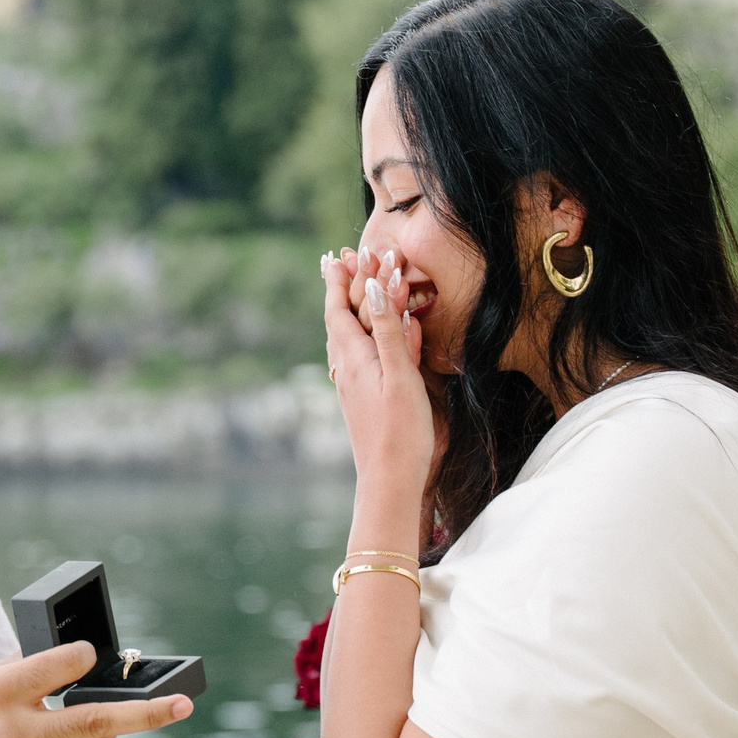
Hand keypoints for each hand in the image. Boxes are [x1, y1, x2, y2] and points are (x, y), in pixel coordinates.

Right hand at [0, 643, 193, 737]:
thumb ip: (26, 671)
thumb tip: (74, 659)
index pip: (57, 668)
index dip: (83, 658)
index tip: (95, 654)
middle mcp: (12, 734)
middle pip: (92, 721)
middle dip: (144, 714)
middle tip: (182, 704)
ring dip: (113, 735)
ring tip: (118, 719)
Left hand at [323, 251, 435, 525]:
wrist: (390, 482)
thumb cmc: (399, 430)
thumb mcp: (399, 374)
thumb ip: (387, 330)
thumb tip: (374, 286)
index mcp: (353, 358)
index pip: (339, 309)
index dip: (339, 281)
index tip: (339, 255)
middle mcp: (348, 368)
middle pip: (342, 319)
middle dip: (346, 288)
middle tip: (348, 261)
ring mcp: (355, 385)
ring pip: (352, 338)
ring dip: (357, 309)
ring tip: (360, 288)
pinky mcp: (366, 399)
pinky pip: (365, 356)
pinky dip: (371, 334)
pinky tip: (384, 335)